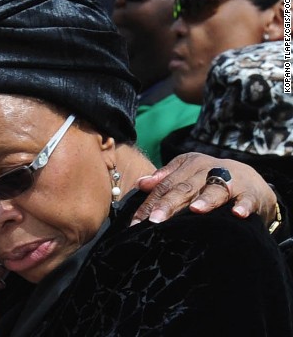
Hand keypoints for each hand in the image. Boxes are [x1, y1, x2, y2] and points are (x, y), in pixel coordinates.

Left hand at [132, 152, 276, 225]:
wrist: (252, 181)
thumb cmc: (210, 180)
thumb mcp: (188, 174)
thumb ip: (165, 178)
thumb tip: (140, 183)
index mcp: (190, 165)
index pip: (165, 186)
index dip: (149, 203)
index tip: (136, 222)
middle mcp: (208, 170)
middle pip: (185, 188)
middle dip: (169, 204)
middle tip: (155, 220)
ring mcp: (231, 181)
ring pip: (215, 190)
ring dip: (206, 199)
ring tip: (195, 209)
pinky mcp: (251, 193)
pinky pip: (247, 199)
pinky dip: (243, 205)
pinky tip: (237, 214)